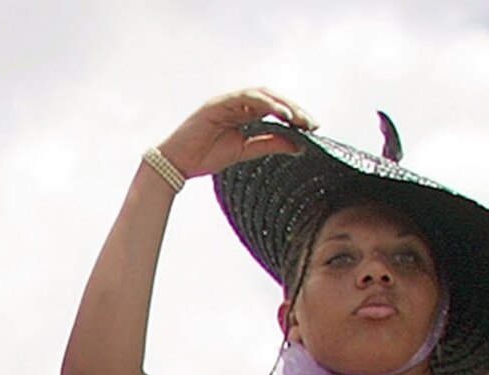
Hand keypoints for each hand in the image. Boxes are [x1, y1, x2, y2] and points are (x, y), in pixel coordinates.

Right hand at [158, 88, 314, 180]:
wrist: (176, 165)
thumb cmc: (204, 157)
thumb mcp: (245, 151)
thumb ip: (269, 144)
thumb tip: (299, 145)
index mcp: (243, 113)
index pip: (274, 109)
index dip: (295, 116)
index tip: (312, 128)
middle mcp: (236, 103)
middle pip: (272, 99)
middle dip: (294, 109)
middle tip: (312, 123)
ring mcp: (227, 101)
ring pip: (262, 95)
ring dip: (283, 104)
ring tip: (299, 118)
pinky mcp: (218, 103)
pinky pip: (246, 97)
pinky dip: (266, 103)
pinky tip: (281, 113)